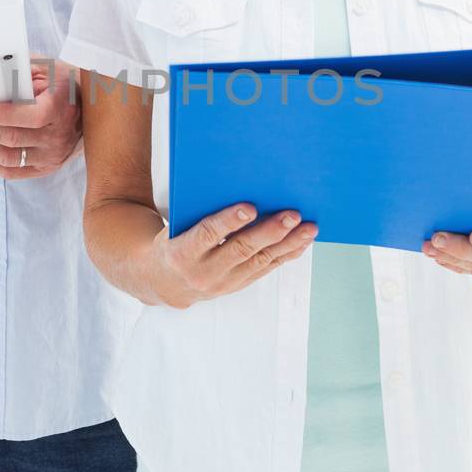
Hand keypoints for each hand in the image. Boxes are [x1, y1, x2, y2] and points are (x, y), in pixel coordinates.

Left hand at [0, 61, 81, 179]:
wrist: (89, 110)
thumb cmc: (61, 84)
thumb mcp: (47, 69)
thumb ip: (22, 70)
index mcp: (61, 108)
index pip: (33, 117)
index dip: (4, 116)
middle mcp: (59, 136)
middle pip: (12, 139)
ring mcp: (52, 156)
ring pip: (8, 158)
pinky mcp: (45, 168)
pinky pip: (12, 172)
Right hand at [150, 203, 317, 308]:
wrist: (164, 282)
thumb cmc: (173, 241)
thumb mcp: (175, 226)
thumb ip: (199, 211)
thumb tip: (236, 185)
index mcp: (181, 252)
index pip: (207, 234)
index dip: (229, 221)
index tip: (250, 207)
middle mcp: (203, 272)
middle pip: (241, 249)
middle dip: (270, 231)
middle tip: (292, 215)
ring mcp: (223, 283)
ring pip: (260, 261)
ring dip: (287, 244)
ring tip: (308, 228)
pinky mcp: (237, 286)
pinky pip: (266, 269)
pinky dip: (286, 255)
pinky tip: (301, 242)